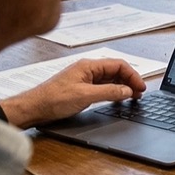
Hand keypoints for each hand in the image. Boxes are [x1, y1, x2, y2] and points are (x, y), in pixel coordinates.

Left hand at [0, 58, 145, 128]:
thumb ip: (109, 92)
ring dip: (122, 87)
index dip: (133, 76)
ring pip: (110, 79)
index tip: (141, 87)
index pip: (119, 65)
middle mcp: (88, 70)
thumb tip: (127, 90)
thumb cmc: (53, 99)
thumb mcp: (85, 96)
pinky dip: (113, 92)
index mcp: (89, 66)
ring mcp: (84, 79)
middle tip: (138, 93)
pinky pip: (102, 87)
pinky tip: (116, 99)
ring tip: (131, 97)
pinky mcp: (81, 88)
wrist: (33, 108)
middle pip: (116, 71)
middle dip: (129, 81)